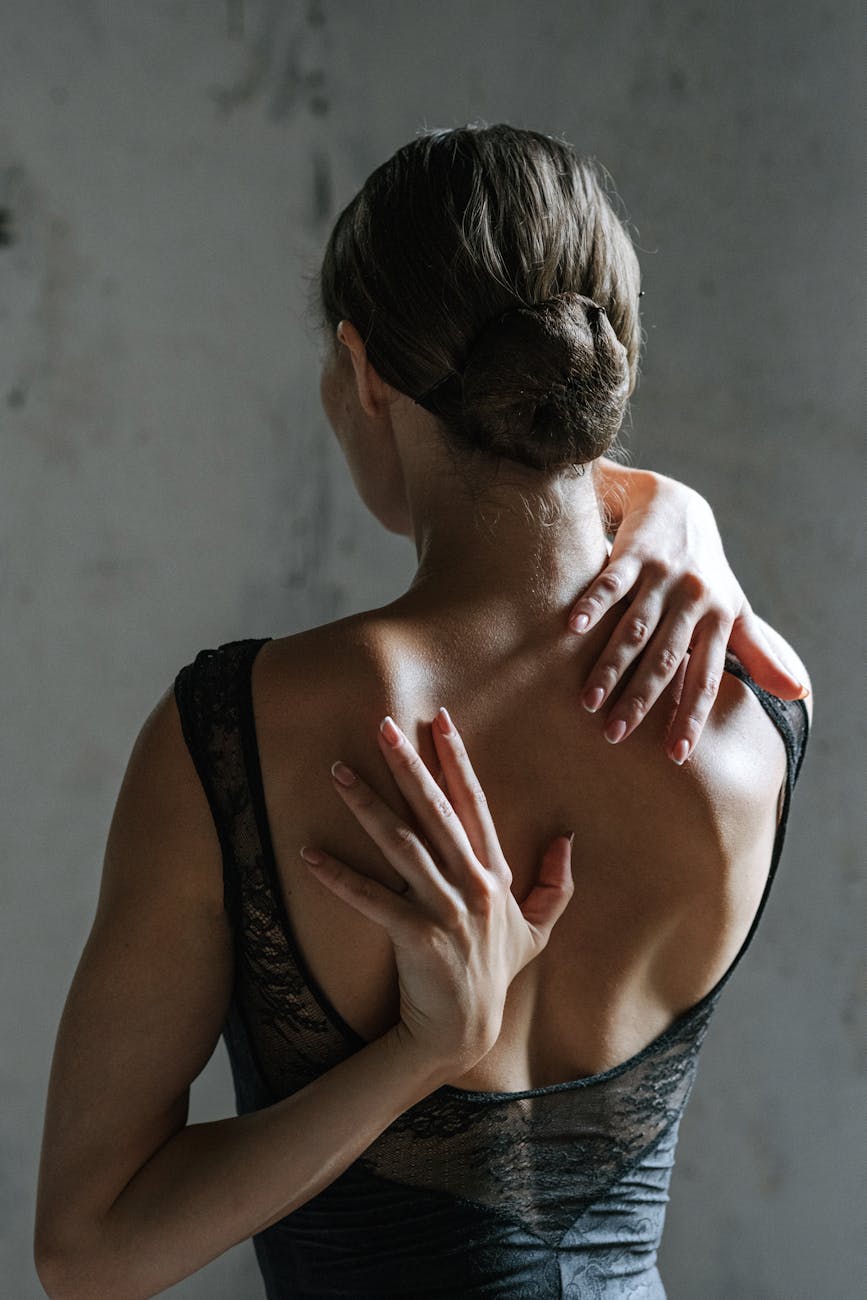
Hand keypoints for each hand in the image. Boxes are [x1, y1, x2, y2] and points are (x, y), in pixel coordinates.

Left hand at [299, 709, 573, 1075]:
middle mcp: (472, 885)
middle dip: (408, 764)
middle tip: (381, 726)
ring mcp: (446, 910)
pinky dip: (338, 876)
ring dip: (367, 805)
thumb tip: (568, 840)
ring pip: (401, 845)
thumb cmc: (494, 974)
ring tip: (337, 772)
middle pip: (435, 812)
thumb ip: (554, 886)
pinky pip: (371, 899)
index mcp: (493, 874)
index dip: (457, 760)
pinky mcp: (417, 937)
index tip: (440, 720)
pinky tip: (310, 853)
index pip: (473, 804)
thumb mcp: (537, 930)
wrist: (465, 1031)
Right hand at [569, 469, 809, 764]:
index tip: (676, 755)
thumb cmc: (706, 571)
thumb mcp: (736, 609)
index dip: (691, 716)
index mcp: (718, 619)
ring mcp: (663, 576)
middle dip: (641, 699)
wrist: (678, 504)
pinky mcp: (634, 554)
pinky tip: (573, 628)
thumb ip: (760, 654)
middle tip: (614, 736)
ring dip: (611, 665)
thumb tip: (801, 693)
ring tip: (588, 701)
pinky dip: (593, 604)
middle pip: (665, 659)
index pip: (705, 677)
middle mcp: (694, 599)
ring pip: (635, 628)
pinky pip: (611, 582)